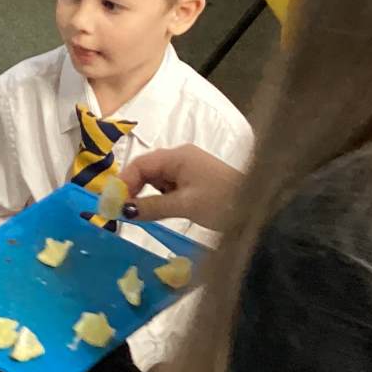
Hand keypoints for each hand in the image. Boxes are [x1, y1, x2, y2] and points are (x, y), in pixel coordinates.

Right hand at [119, 145, 243, 231]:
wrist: (259, 209)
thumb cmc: (223, 202)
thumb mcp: (185, 205)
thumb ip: (152, 207)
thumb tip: (123, 210)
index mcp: (178, 156)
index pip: (140, 164)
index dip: (123, 183)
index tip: (112, 204)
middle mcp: (181, 157)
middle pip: (147, 169)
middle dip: (132, 189)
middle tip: (121, 212)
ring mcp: (189, 169)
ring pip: (157, 179)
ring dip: (146, 195)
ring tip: (138, 214)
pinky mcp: (196, 182)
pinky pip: (169, 187)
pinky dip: (159, 198)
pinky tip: (158, 211)